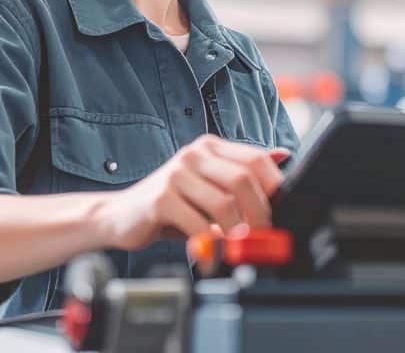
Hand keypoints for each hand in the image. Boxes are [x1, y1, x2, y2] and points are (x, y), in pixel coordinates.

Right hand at [100, 135, 289, 250]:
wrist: (120, 215)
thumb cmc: (171, 204)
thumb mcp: (208, 185)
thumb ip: (241, 173)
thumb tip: (284, 156)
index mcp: (210, 147)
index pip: (255, 160)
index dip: (273, 190)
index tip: (281, 216)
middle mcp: (194, 154)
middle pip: (244, 179)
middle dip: (260, 215)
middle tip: (262, 241)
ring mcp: (177, 173)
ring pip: (224, 203)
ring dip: (237, 234)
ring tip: (238, 251)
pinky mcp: (161, 197)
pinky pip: (198, 225)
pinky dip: (210, 247)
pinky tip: (210, 258)